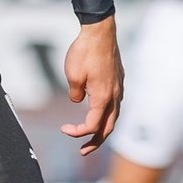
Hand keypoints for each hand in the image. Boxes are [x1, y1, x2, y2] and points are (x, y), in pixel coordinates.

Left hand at [59, 20, 122, 155]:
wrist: (100, 31)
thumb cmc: (85, 52)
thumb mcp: (72, 76)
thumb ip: (75, 94)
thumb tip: (78, 101)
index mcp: (103, 98)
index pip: (92, 125)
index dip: (78, 133)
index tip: (63, 129)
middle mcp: (115, 96)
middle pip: (108, 127)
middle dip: (95, 142)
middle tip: (83, 151)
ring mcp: (119, 88)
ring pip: (114, 116)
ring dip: (102, 129)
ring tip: (91, 136)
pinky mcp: (118, 80)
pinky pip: (115, 103)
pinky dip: (106, 114)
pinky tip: (98, 111)